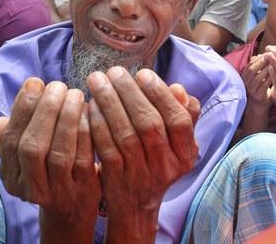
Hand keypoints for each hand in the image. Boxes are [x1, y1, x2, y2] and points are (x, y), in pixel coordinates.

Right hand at [0, 78, 100, 221]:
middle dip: (45, 112)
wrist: (70, 210)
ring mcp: (58, 192)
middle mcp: (30, 188)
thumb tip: (8, 112)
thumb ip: (14, 133)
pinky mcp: (84, 191)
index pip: (11, 140)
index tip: (35, 83)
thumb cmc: (45, 168)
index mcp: (11, 175)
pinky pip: (84, 159)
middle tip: (58, 86)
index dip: (22, 109)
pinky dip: (85, 133)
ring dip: (67, 119)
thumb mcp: (22, 156)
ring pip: (59, 153)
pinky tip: (89, 113)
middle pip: (32, 148)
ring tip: (75, 94)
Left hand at [87, 67, 198, 221]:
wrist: (135, 204)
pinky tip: (90, 105)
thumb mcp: (175, 141)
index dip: (160, 95)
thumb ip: (181, 113)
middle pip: (149, 125)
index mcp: (185, 154)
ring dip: (109, 103)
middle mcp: (167, 166)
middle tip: (113, 71)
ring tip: (97, 81)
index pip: (179, 120)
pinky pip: (106, 148)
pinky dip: (97, 124)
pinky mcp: (116, 180)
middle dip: (129, 93)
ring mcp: (141, 176)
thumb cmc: (155, 159)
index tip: (143, 74)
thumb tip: (176, 88)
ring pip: (125, 134)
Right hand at [241, 54, 271, 107]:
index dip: (258, 59)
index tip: (267, 53)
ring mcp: (251, 89)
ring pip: (258, 78)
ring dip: (267, 70)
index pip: (249, 64)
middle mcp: (245, 82)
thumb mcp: (256, 75)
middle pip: (252, 70)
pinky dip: (270, 79)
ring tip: (275, 64)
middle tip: (271, 57)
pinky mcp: (258, 95)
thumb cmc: (259, 85)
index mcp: (244, 76)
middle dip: (262, 63)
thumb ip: (257, 66)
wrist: (259, 102)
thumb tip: (260, 54)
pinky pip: (264, 86)